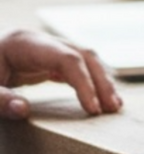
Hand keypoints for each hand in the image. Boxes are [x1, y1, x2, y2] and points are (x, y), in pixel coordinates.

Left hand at [0, 28, 121, 118]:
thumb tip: (22, 110)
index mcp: (24, 42)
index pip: (67, 58)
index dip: (84, 82)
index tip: (93, 108)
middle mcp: (39, 42)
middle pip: (82, 55)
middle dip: (101, 80)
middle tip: (112, 108)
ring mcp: (42, 51)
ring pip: (83, 60)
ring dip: (99, 81)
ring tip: (112, 106)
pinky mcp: (40, 62)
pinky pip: (72, 68)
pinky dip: (86, 82)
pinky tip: (95, 98)